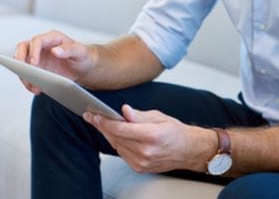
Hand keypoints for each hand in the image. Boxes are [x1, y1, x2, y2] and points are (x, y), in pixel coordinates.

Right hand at [14, 30, 94, 93]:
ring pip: (20, 61)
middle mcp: (41, 46)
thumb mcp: (80, 52)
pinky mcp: (36, 68)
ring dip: (23, 74)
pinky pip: (26, 74)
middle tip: (23, 72)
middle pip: (23, 47)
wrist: (82, 67)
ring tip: (32, 86)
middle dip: (19, 59)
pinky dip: (28, 82)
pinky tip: (36, 89)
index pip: (37, 41)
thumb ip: (69, 49)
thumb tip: (55, 51)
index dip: (33, 51)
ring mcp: (36, 56)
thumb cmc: (82, 56)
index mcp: (52, 38)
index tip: (34, 63)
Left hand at [84, 105, 214, 173]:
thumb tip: (124, 111)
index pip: (121, 129)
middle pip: (116, 137)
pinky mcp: (139, 168)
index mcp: (152, 136)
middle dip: (101, 126)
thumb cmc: (175, 132)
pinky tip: (113, 134)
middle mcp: (146, 151)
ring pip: (116, 146)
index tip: (95, 114)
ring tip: (99, 122)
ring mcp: (142, 162)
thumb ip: (139, 115)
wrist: (188, 151)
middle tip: (91, 116)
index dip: (105, 121)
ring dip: (107, 134)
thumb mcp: (159, 116)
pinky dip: (116, 143)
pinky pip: (122, 153)